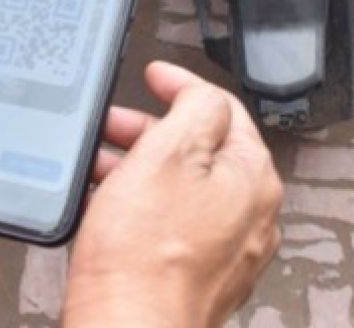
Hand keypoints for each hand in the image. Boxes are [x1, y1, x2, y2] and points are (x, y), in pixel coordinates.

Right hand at [65, 62, 282, 327]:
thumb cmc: (144, 257)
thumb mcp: (168, 152)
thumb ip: (196, 107)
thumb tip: (203, 93)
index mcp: (253, 178)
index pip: (223, 109)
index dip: (181, 85)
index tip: (155, 77)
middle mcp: (251, 216)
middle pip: (202, 150)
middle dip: (151, 130)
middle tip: (113, 125)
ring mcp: (227, 251)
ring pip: (183, 188)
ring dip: (141, 167)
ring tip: (100, 167)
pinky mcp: (199, 277)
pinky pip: (172, 225)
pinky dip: (142, 207)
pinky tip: (110, 210)